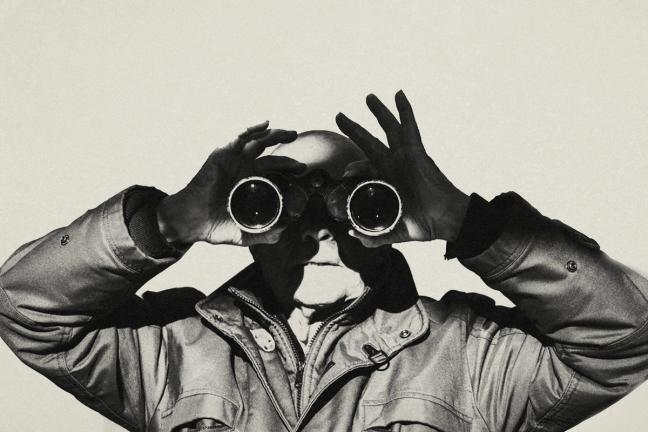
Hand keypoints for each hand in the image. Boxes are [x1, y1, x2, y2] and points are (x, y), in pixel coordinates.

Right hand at [156, 122, 304, 246]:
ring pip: (258, 141)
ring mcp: (233, 160)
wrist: (192, 222)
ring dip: (275, 135)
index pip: (274, 170)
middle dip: (288, 154)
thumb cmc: (216, 227)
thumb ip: (266, 234)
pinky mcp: (222, 154)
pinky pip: (238, 138)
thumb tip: (286, 231)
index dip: (289, 168)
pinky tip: (266, 125)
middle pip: (270, 153)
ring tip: (291, 134)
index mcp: (251, 182)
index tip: (303, 172)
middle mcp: (244, 168)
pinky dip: (252, 129)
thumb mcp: (246, 234)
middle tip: (301, 163)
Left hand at [336, 90, 469, 246]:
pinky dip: (404, 110)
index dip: (354, 167)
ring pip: (388, 128)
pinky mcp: (415, 152)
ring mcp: (404, 157)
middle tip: (339, 116)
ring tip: (368, 97)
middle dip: (354, 129)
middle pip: (370, 141)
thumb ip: (374, 235)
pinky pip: (409, 126)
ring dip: (378, 112)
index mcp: (388, 180)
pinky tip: (398, 94)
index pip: (366, 166)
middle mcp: (394, 165)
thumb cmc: (424, 224)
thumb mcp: (393, 230)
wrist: (444, 220)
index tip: (345, 174)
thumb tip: (354, 235)